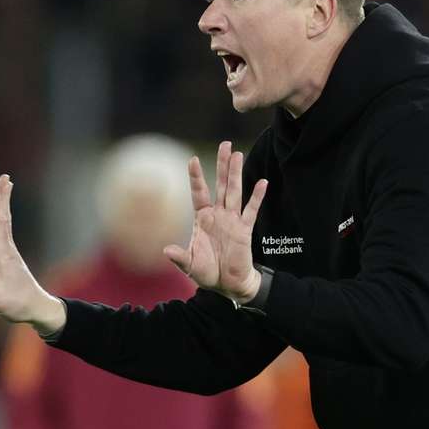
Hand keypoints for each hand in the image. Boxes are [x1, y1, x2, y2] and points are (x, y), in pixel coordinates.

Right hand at [0, 174, 65, 335]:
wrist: (37, 309)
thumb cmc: (18, 305)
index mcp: (4, 255)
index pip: (0, 224)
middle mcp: (7, 250)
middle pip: (3, 218)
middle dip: (2, 198)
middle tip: (3, 177)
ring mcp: (8, 253)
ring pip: (4, 223)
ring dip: (2, 205)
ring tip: (2, 187)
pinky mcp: (7, 258)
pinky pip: (3, 233)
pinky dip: (0, 220)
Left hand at [163, 141, 267, 302]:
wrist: (228, 284)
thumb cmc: (208, 273)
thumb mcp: (190, 265)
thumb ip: (180, 257)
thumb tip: (166, 250)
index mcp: (203, 219)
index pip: (199, 193)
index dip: (196, 177)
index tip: (192, 159)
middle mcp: (218, 215)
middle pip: (221, 185)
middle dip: (223, 165)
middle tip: (225, 144)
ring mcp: (232, 220)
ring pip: (235, 192)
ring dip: (236, 174)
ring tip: (238, 154)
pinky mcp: (245, 230)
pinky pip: (252, 210)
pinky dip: (257, 197)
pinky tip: (262, 182)